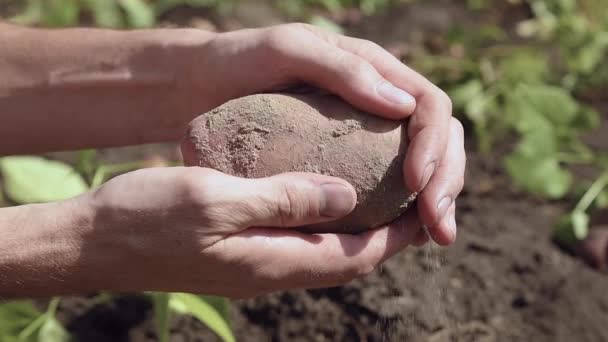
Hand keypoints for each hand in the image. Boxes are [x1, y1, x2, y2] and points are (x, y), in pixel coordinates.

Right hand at [86, 167, 420, 296]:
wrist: (92, 243)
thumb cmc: (146, 219)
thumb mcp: (216, 200)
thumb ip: (283, 199)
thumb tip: (347, 193)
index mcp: (273, 263)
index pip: (357, 257)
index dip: (396, 235)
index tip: (424, 206)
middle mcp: (270, 271)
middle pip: (347, 260)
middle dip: (385, 234)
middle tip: (408, 196)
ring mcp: (253, 266)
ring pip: (323, 253)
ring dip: (355, 228)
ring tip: (375, 191)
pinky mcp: (238, 255)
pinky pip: (295, 242)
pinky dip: (319, 222)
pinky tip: (316, 191)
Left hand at [186, 24, 464, 244]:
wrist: (203, 85)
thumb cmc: (241, 61)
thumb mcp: (288, 51)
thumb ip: (342, 70)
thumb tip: (403, 106)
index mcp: (375, 71)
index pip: (430, 106)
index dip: (435, 145)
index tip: (416, 183)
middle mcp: (379, 101)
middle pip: (440, 139)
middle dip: (447, 182)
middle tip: (438, 227)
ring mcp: (365, 133)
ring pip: (423, 164)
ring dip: (436, 201)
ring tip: (434, 237)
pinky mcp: (345, 159)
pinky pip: (388, 183)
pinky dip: (404, 208)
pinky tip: (405, 235)